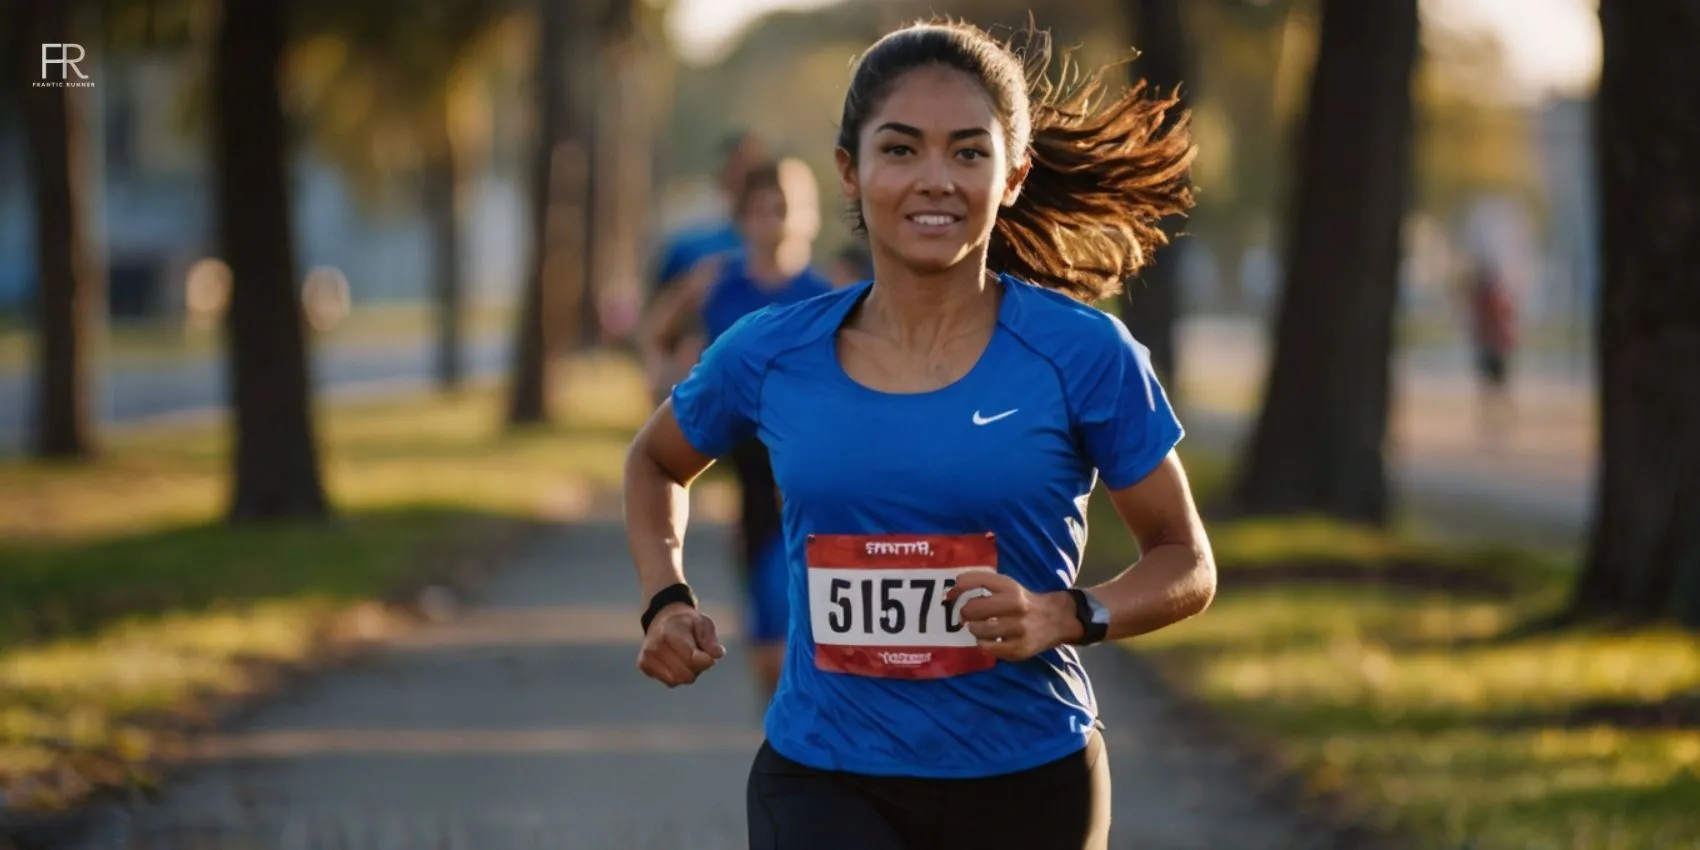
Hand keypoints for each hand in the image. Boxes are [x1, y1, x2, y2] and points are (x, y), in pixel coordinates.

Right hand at [637, 603, 725, 686]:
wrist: (664, 617)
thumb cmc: (687, 623)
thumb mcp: (703, 624)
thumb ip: (710, 640)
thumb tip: (717, 654)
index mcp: (669, 632)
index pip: (691, 659)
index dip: (706, 661)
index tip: (710, 655)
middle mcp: (654, 646)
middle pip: (685, 675)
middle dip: (697, 669)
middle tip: (698, 655)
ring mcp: (646, 657)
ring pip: (677, 681)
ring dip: (688, 673)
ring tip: (687, 658)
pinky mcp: (644, 665)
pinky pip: (670, 682)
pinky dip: (677, 675)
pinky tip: (676, 662)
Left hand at [947, 572, 1083, 661]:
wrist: (1055, 620)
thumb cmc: (1023, 601)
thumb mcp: (1007, 585)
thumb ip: (981, 581)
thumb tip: (953, 586)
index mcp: (1011, 588)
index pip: (978, 581)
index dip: (959, 587)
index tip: (952, 593)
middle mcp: (1016, 606)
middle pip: (974, 608)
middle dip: (965, 612)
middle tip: (967, 615)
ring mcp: (1018, 629)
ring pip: (979, 630)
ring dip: (974, 628)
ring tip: (979, 626)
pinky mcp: (1019, 649)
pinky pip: (988, 647)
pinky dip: (984, 643)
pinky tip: (989, 638)